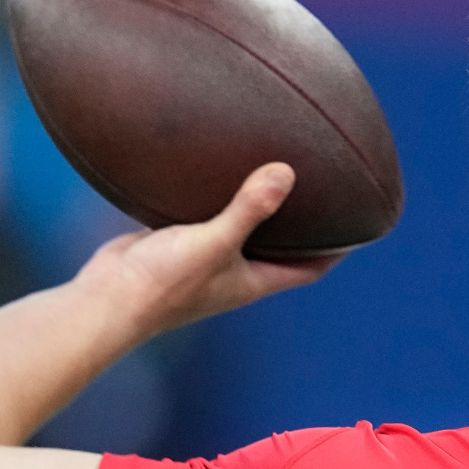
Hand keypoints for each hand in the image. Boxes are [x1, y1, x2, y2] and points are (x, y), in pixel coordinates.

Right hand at [75, 163, 338, 339]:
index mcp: (252, 281)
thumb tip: (286, 174)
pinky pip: (205, 217)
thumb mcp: (212, 243)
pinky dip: (216, 198)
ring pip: (241, 230)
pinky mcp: (175, 244)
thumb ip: (247, 210)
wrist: (107, 299)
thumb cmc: (161, 285)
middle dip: (302, 224)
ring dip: (257, 208)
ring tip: (274, 169)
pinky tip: (216, 169)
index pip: (309, 268)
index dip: (337, 250)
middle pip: (280, 248)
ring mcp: (203, 259)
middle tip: (323, 185)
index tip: (361, 223)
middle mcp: (233, 272)